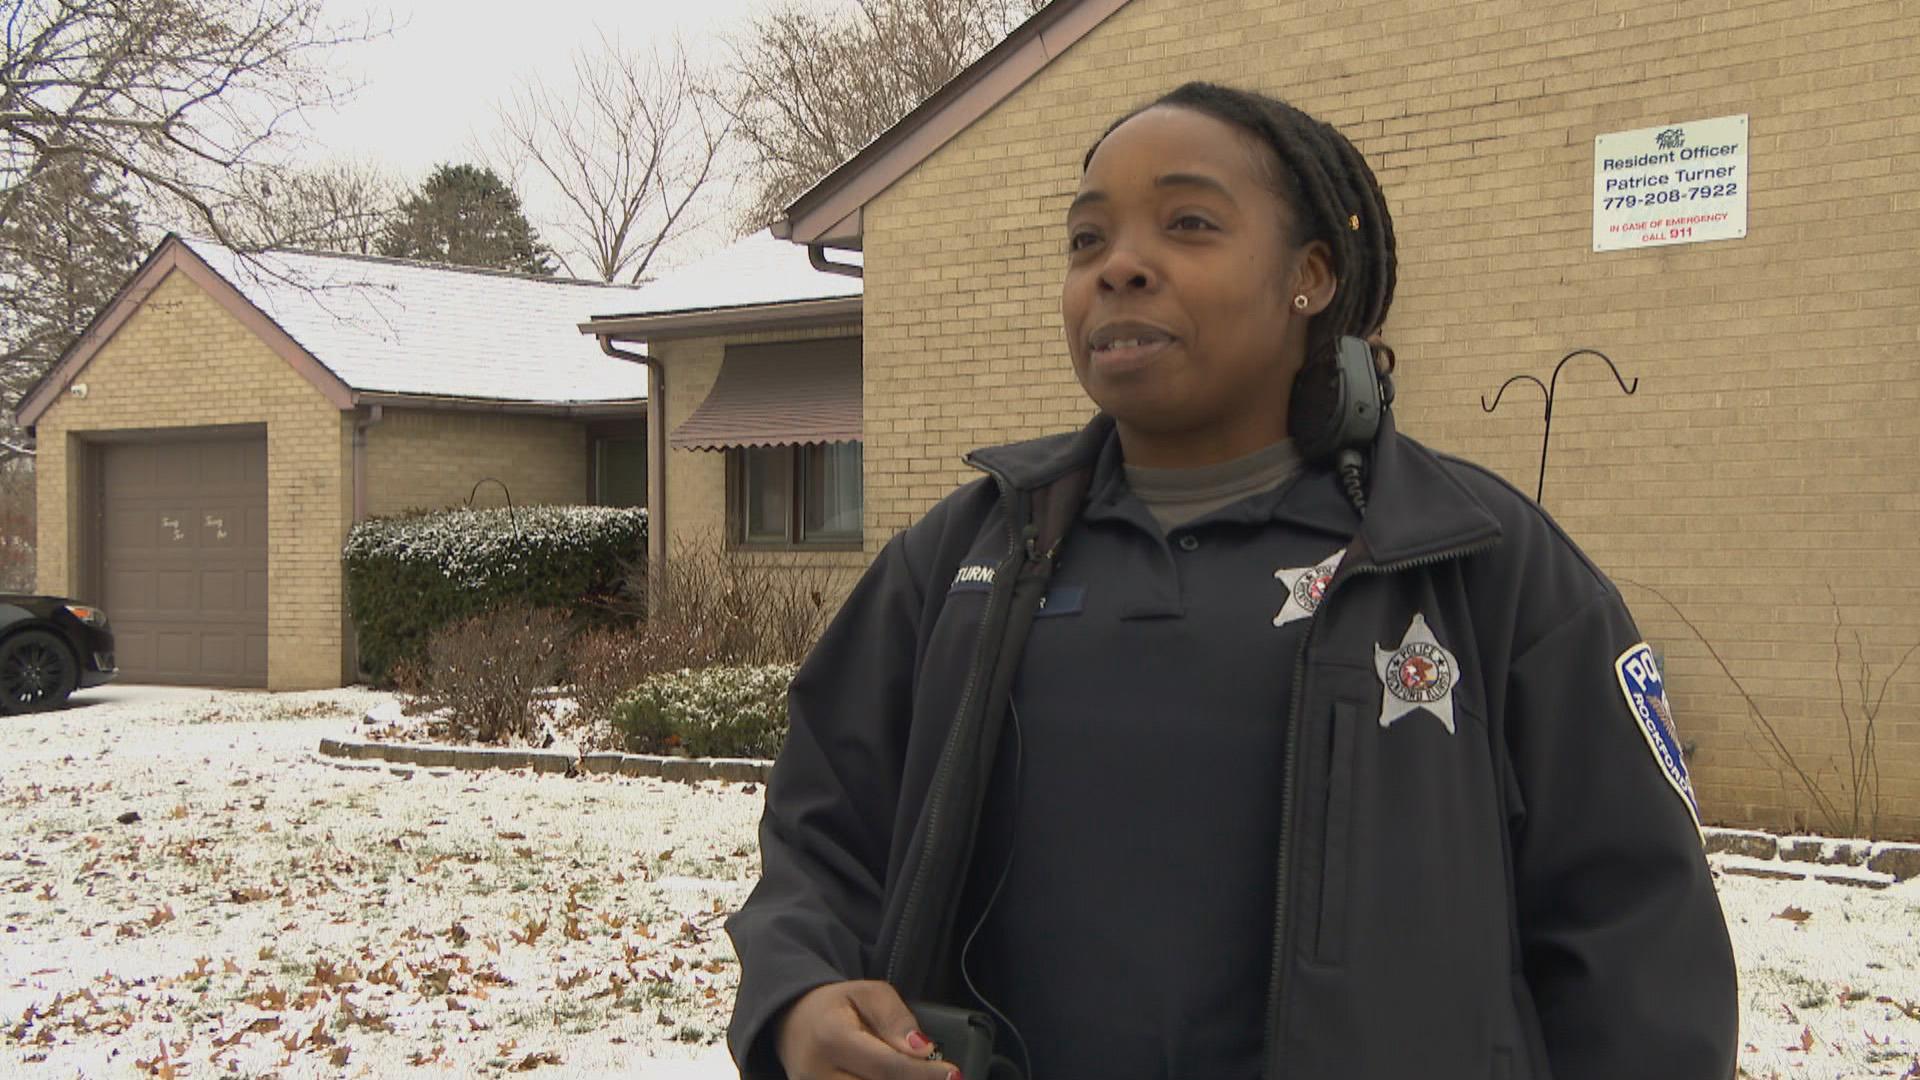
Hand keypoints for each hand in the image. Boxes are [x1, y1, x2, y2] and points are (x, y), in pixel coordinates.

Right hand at [774, 980, 962, 1079]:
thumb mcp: (868, 993)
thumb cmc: (835, 1006)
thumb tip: (922, 1050)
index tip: (953, 1075)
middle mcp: (818, 1073)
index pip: (886, 1066)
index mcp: (831, 1037)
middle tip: (940, 1076)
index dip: (924, 1075)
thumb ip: (897, 1019)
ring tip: (922, 1076)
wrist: (792, 1022)